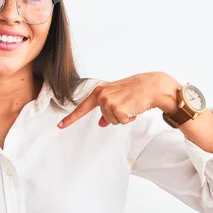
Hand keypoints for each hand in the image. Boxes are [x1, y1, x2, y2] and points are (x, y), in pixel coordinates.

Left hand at [58, 72, 179, 128]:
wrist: (152, 86)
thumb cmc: (136, 90)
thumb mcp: (118, 97)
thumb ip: (106, 108)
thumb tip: (101, 123)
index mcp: (99, 91)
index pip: (82, 107)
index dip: (70, 118)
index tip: (60, 126)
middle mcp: (101, 96)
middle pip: (105, 118)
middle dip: (117, 115)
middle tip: (127, 104)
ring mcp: (108, 103)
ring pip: (113, 121)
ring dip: (124, 116)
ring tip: (131, 105)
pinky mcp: (118, 109)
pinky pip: (121, 122)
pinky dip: (129, 118)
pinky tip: (134, 108)